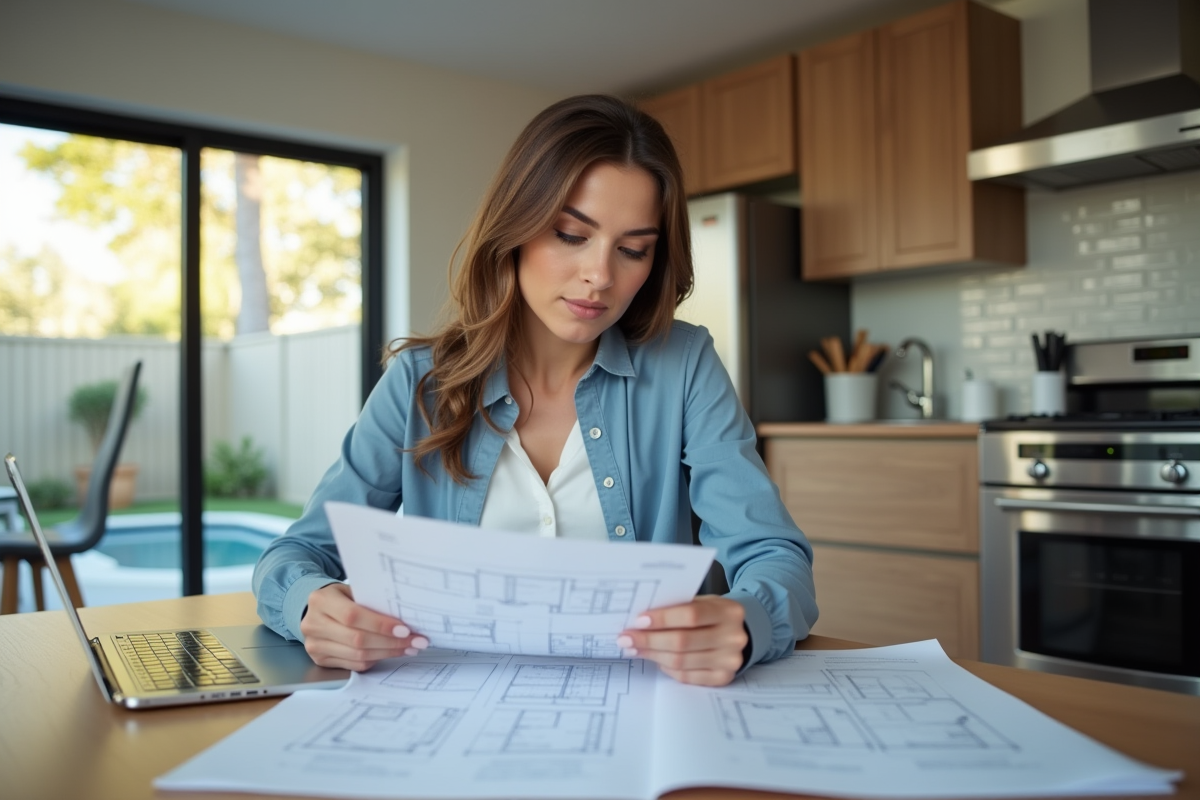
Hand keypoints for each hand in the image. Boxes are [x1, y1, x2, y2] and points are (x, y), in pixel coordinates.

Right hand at [299, 582, 428, 670]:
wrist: (316, 610)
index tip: (405, 629)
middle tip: (415, 641)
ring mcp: (315, 645)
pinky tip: (391, 653)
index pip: (353, 616)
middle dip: (391, 642)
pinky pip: (354, 664)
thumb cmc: (340, 597)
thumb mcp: (351, 590)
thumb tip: (405, 615)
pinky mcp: (320, 659)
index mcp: (321, 600)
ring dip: (388, 653)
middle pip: (357, 639)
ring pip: (358, 654)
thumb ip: (371, 600)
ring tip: (408, 647)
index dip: (380, 625)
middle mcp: (313, 624)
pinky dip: (376, 659)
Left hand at [617, 595, 746, 685]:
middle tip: (626, 638)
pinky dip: (666, 667)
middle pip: (683, 642)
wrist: (740, 633)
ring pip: (681, 661)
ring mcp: (729, 661)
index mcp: (729, 612)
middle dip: (649, 640)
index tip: (638, 620)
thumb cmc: (713, 615)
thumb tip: (641, 619)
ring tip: (634, 648)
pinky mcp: (722, 678)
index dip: (662, 619)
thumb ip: (679, 607)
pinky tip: (655, 659)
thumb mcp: (704, 602)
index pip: (691, 615)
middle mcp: (733, 638)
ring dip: (653, 655)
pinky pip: (686, 676)